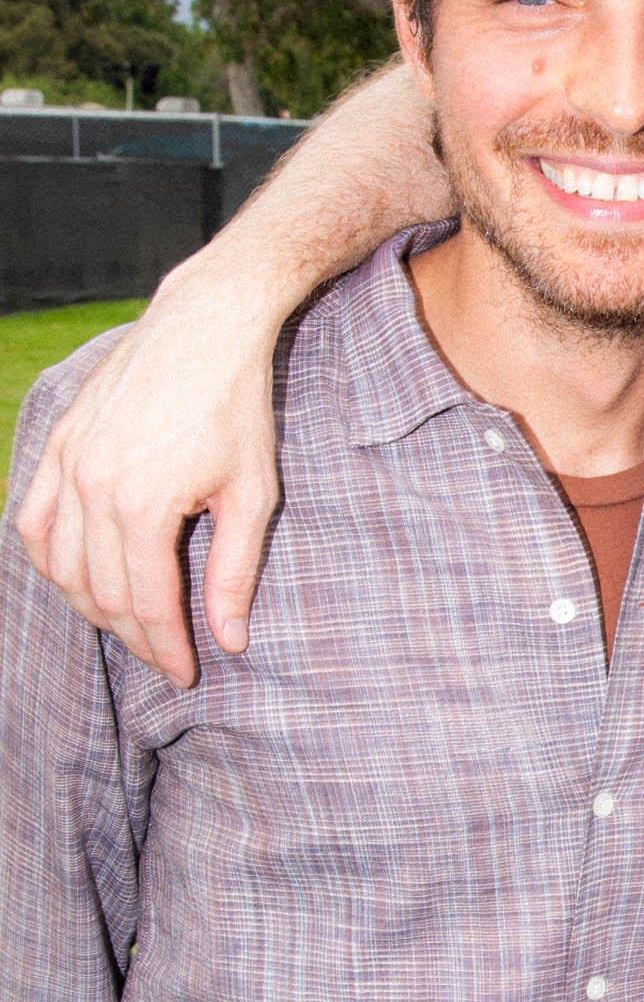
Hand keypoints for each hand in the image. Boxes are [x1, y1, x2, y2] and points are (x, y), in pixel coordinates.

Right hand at [13, 264, 282, 688]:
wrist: (205, 326)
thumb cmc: (239, 409)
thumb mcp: (252, 495)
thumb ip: (233, 573)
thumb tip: (229, 641)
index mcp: (143, 506)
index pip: (147, 605)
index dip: (166, 649)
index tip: (186, 674)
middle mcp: (93, 488)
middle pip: (101, 593)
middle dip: (134, 636)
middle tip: (165, 656)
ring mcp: (67, 462)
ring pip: (58, 565)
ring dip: (89, 604)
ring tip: (128, 623)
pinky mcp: (58, 442)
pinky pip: (33, 519)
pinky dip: (49, 558)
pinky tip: (77, 575)